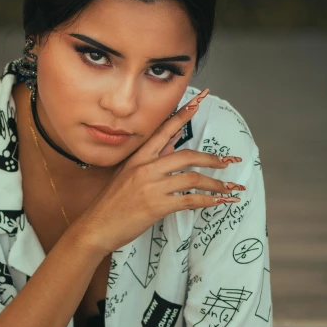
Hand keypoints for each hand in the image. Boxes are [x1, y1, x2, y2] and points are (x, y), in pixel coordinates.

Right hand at [73, 88, 244, 254]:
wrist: (96, 227)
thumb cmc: (112, 203)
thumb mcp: (127, 175)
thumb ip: (151, 159)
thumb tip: (172, 143)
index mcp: (138, 158)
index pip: (164, 130)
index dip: (184, 114)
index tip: (201, 100)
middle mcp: (145, 168)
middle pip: (187, 156)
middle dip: (212, 158)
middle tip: (227, 162)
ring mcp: (151, 187)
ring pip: (193, 178)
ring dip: (216, 183)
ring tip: (230, 187)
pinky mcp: (156, 206)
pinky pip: (189, 200)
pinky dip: (208, 201)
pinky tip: (219, 202)